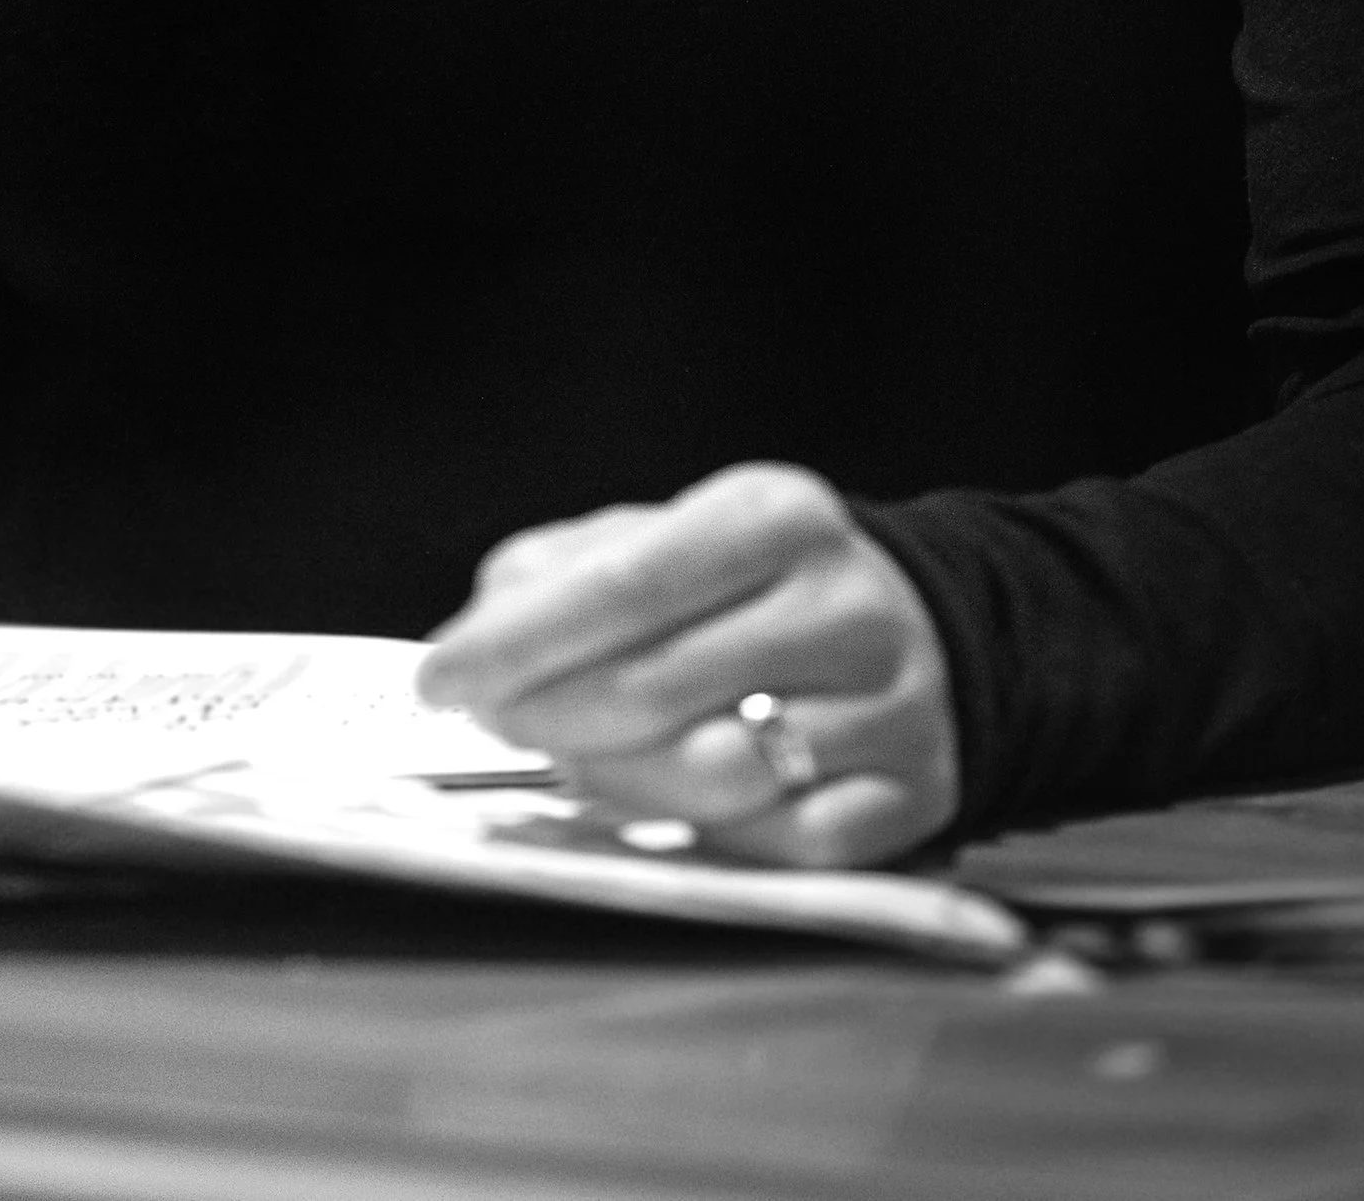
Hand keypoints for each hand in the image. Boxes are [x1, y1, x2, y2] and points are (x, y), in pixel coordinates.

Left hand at [417, 462, 959, 867]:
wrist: (923, 631)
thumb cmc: (755, 585)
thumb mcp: (671, 536)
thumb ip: (561, 572)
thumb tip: (472, 638)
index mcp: (777, 515)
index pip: (628, 582)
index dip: (522, 639)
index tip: (439, 678)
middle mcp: (845, 606)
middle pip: (659, 685)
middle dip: (550, 716)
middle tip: (496, 723)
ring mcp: (889, 709)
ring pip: (715, 776)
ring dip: (616, 782)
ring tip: (577, 761)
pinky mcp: (909, 800)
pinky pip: (778, 847)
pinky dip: (703, 837)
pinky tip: (666, 805)